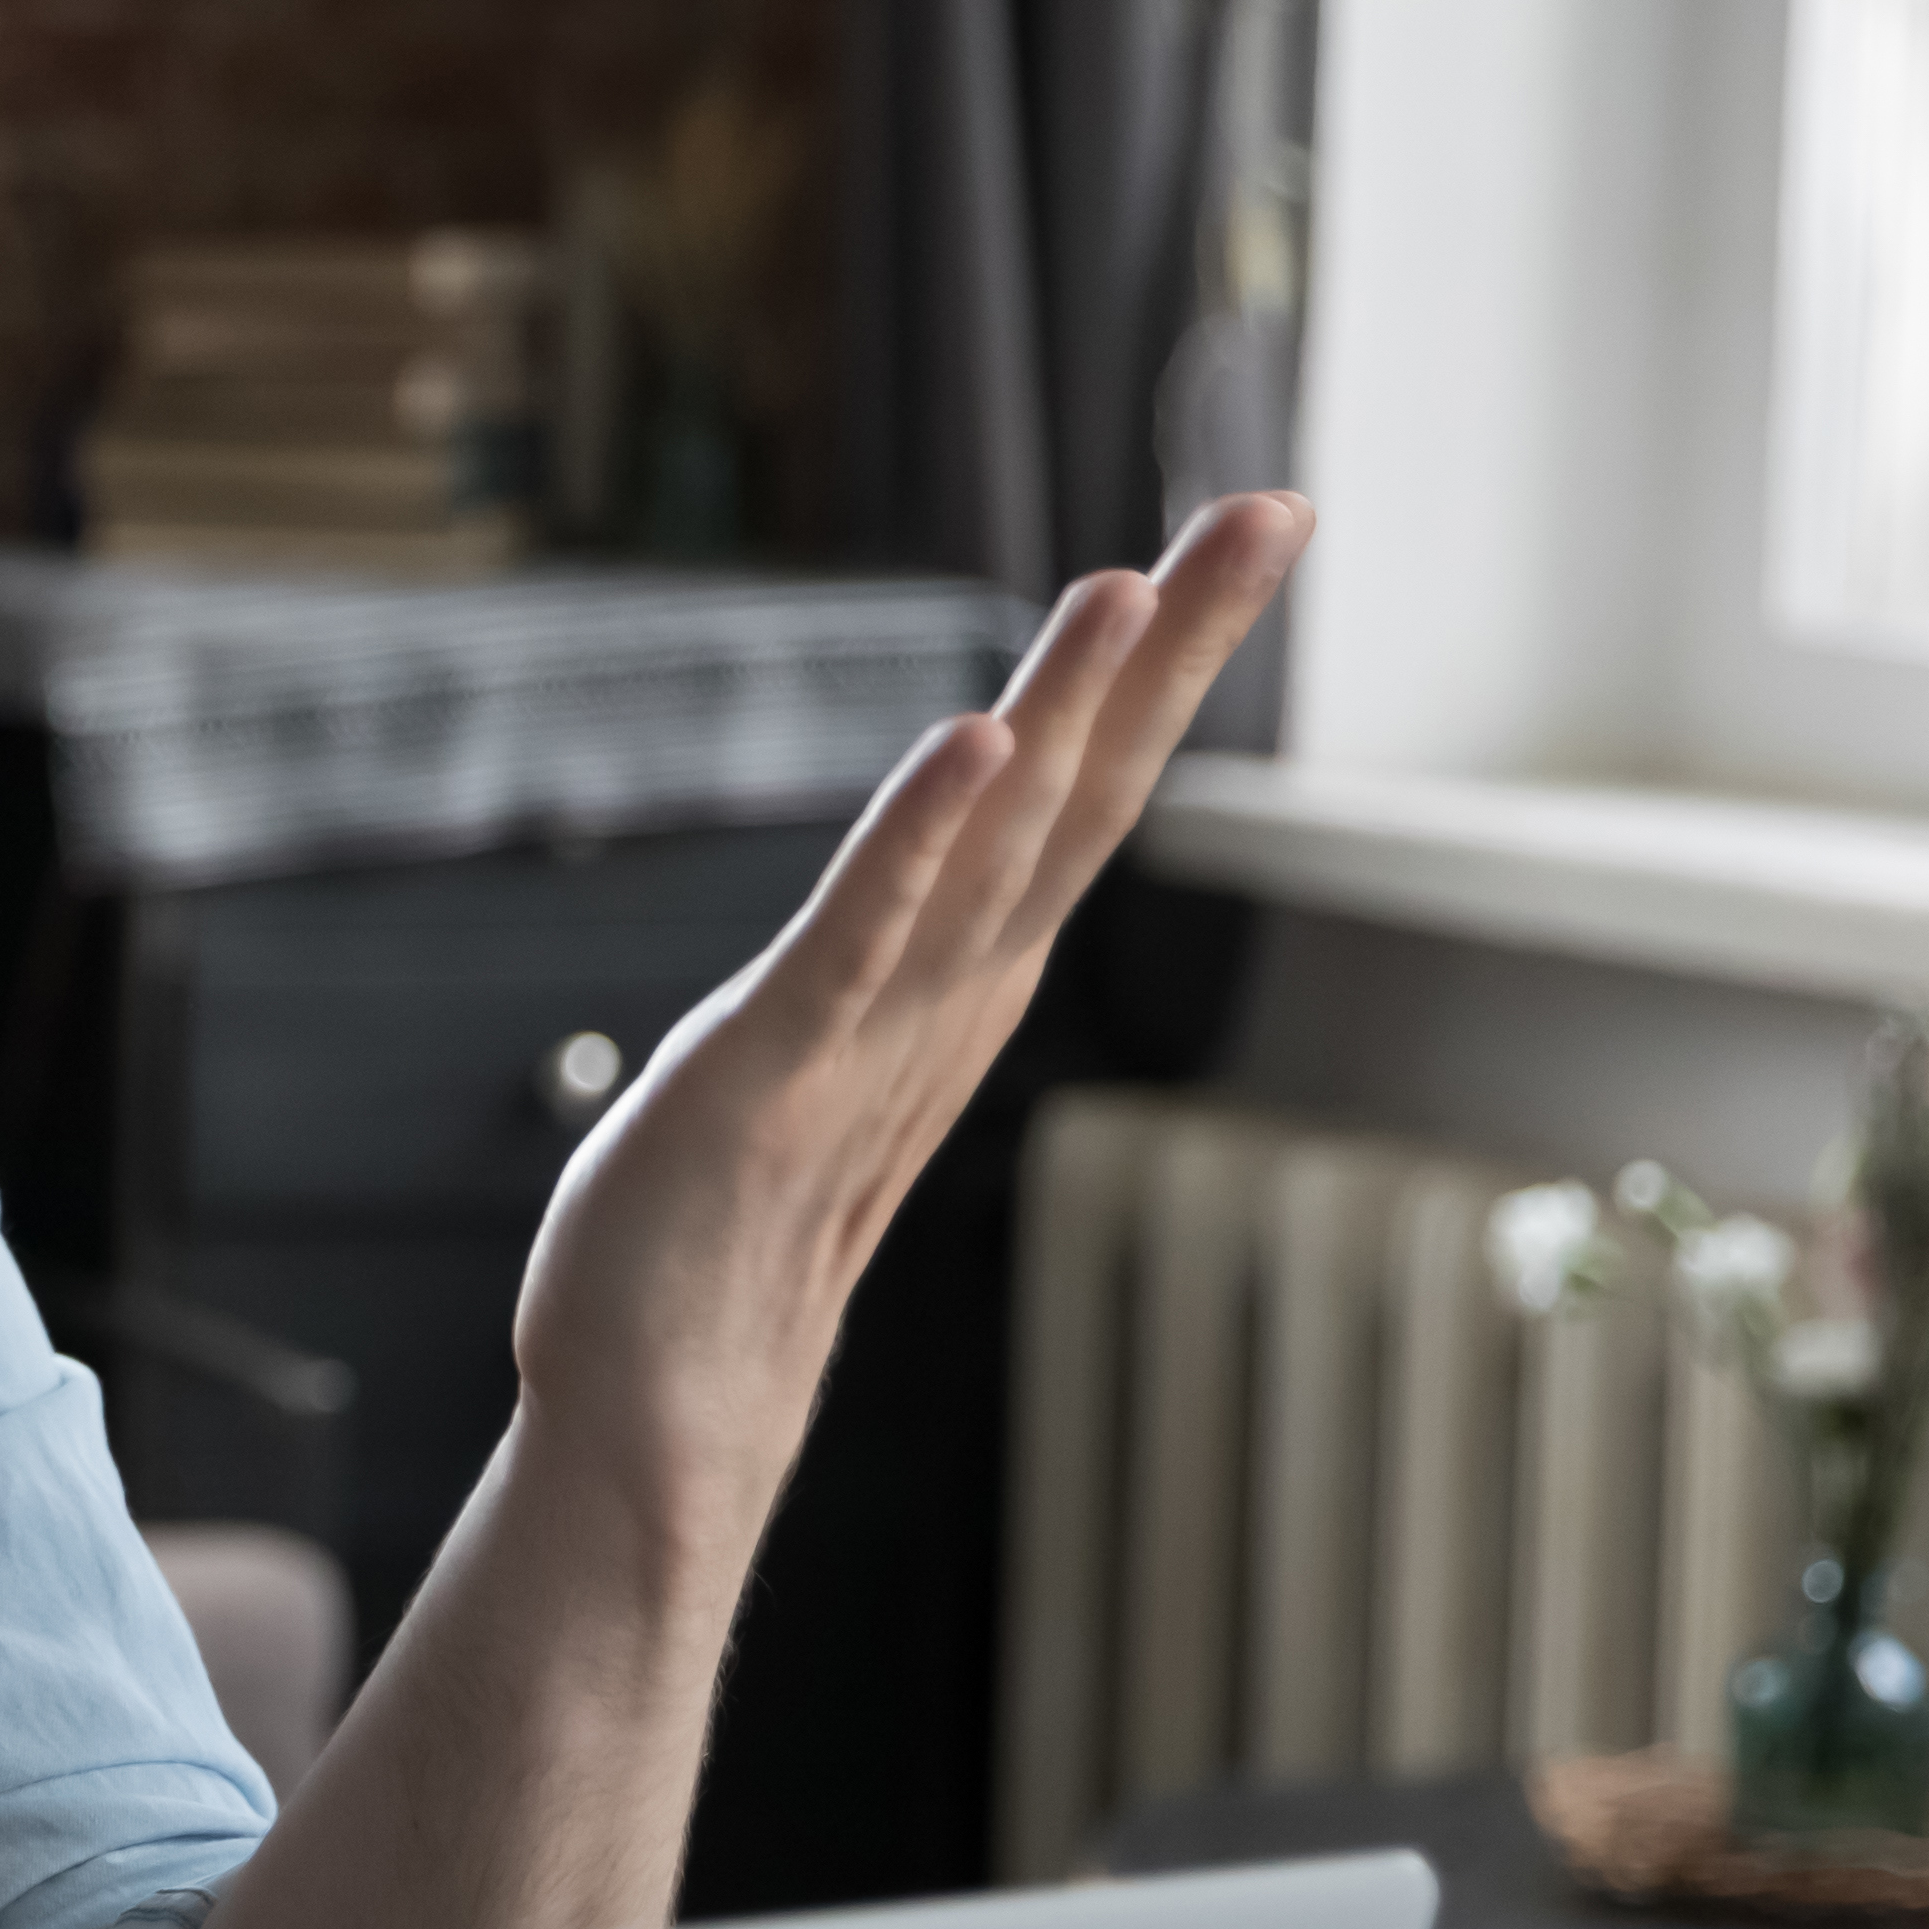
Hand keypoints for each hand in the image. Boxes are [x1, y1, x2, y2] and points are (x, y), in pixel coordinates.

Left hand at [507, 495, 1306, 1602]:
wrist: (656, 1419)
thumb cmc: (724, 1246)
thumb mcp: (822, 1066)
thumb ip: (882, 981)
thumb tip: (918, 917)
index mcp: (956, 978)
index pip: (1084, 792)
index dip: (1165, 664)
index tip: (1244, 530)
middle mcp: (942, 994)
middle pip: (1086, 790)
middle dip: (1176, 646)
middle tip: (1271, 508)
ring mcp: (869, 1033)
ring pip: (993, 845)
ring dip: (1063, 709)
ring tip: (1132, 582)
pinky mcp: (770, 1071)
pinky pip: (858, 938)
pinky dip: (918, 838)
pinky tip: (974, 740)